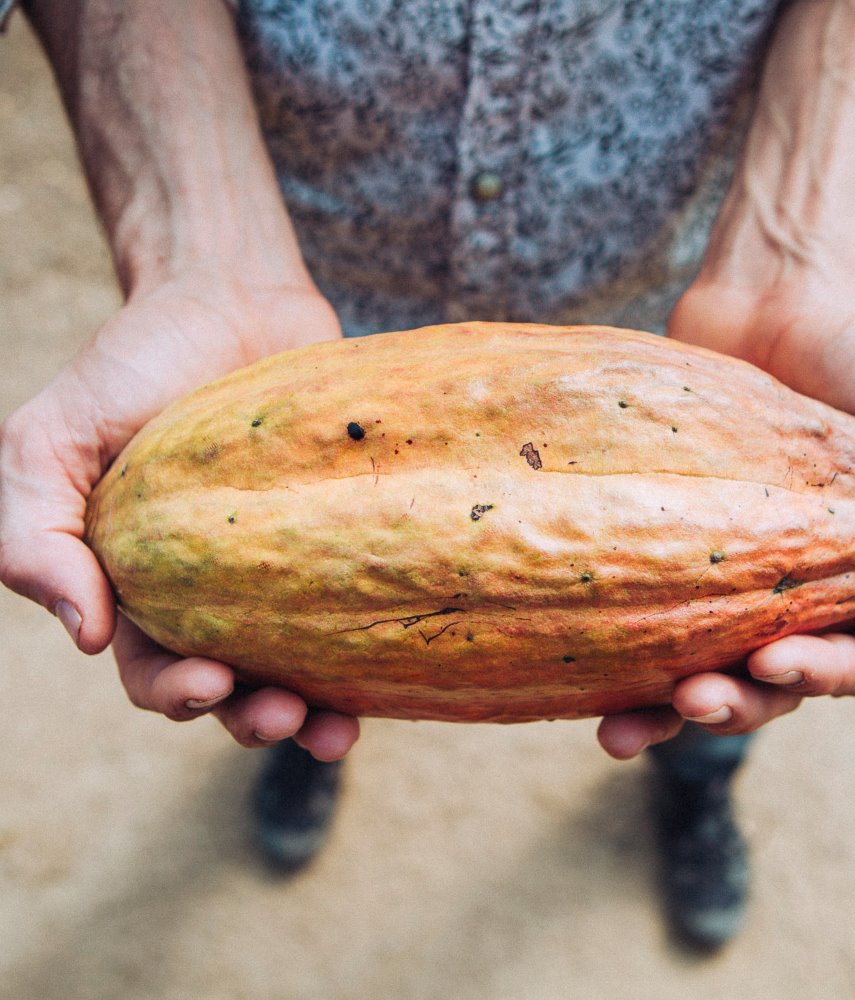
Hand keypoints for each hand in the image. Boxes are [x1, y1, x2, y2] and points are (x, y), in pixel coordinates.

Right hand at [0, 269, 358, 760]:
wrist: (233, 298)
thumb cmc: (136, 364)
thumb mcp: (49, 439)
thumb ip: (35, 535)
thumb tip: (84, 634)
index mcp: (142, 584)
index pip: (152, 666)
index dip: (177, 691)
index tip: (210, 682)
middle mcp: (215, 590)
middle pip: (234, 684)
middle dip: (252, 715)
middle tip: (286, 717)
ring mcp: (284, 565)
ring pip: (299, 662)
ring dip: (315, 708)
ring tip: (336, 731)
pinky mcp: (340, 536)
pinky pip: (357, 603)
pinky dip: (369, 649)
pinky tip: (392, 673)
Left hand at [596, 279, 854, 758]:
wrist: (780, 305)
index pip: (847, 664)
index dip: (817, 677)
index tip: (776, 660)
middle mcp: (790, 595)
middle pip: (766, 684)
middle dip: (734, 704)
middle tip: (696, 697)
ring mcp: (721, 576)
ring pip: (698, 667)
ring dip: (666, 712)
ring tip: (625, 730)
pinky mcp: (663, 548)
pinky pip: (640, 615)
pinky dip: (616, 663)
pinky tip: (586, 695)